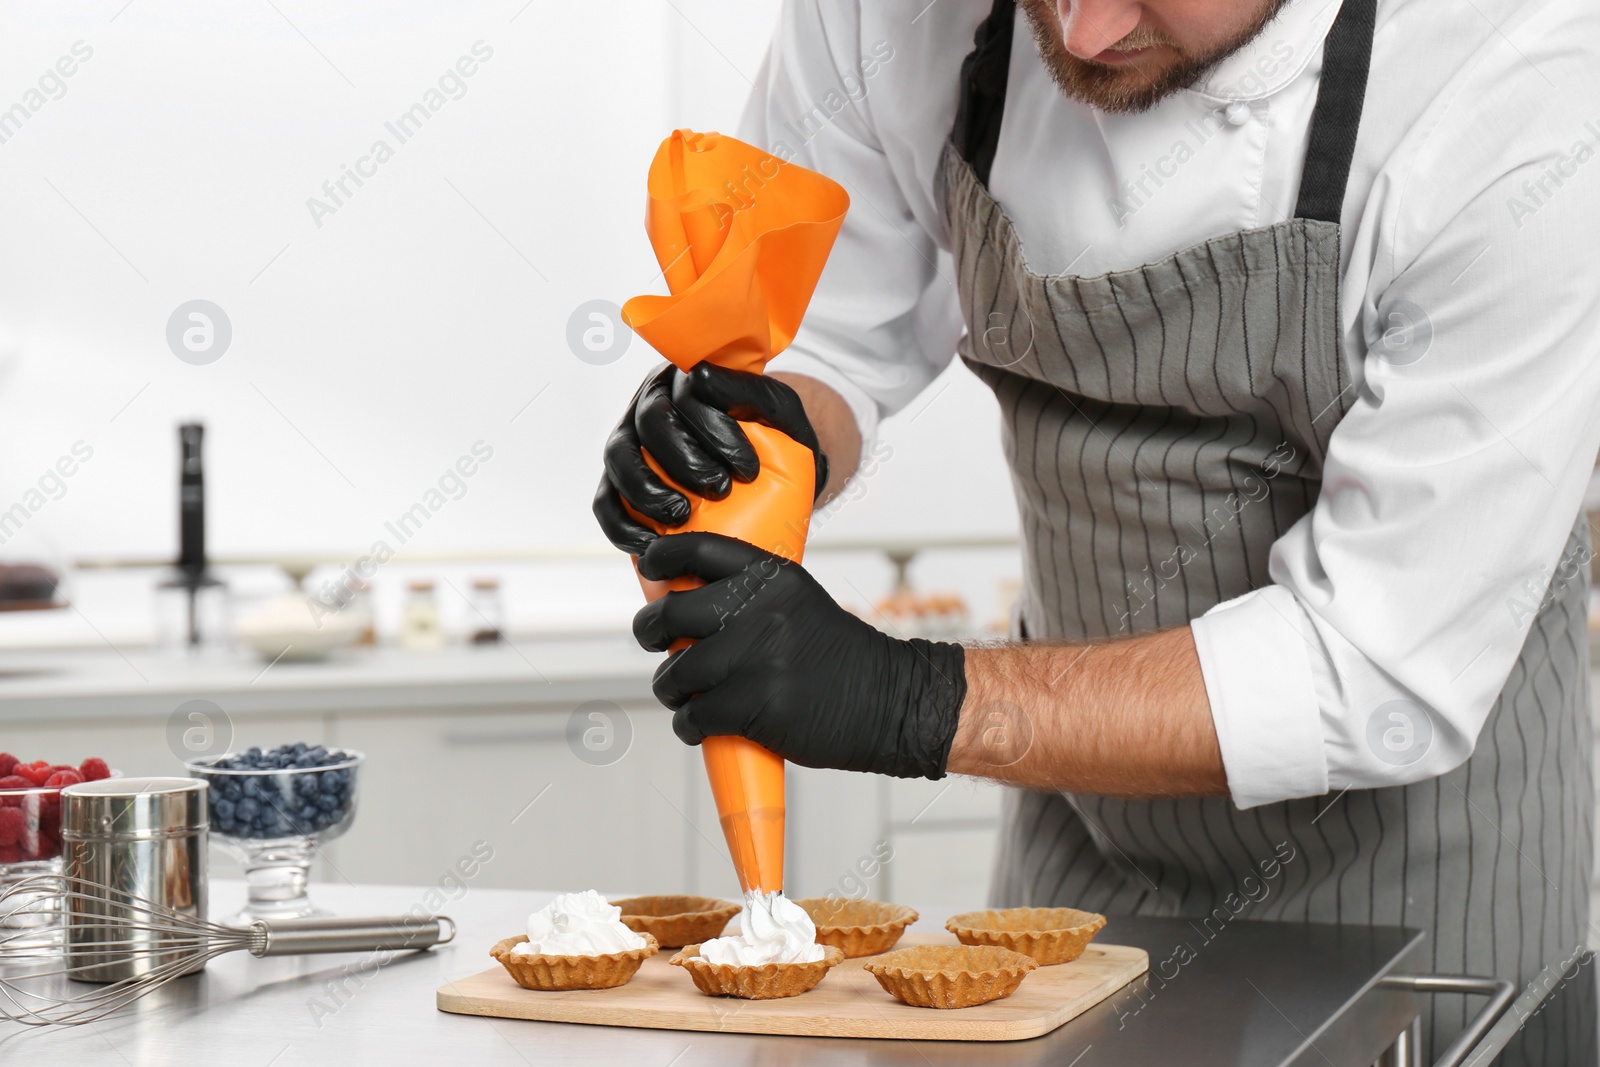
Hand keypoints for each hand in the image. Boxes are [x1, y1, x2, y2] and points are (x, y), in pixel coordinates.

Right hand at [593, 363, 829, 555]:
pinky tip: (651, 544)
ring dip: (648, 490)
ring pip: (618, 457)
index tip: (749, 469)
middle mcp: (651, 402)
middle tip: (721, 490)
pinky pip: (604, 501)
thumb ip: (750, 390)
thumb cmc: (777, 438)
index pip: (689, 393)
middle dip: (685, 460)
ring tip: (682, 515)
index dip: (716, 431)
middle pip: (652, 421)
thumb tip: (700, 376)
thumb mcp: (780, 413)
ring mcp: (629, 439)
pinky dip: (622, 526)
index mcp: (686, 378)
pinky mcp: (617, 481)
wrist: (774, 474)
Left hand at [632, 533, 966, 778]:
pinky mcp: (753, 703)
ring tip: (688, 697)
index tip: (649, 566)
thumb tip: (681, 602)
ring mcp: (755, 656)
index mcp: (771, 577)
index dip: (661, 556)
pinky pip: (692, 715)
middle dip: (650, 633)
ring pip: (675, 672)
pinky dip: (689, 726)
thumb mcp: (799, 603)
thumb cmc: (840, 658)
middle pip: (670, 613)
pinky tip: (702, 726)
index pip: (698, 549)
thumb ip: (749, 596)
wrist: (890, 702)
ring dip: (672, 690)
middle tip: (657, 645)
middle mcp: (759, 609)